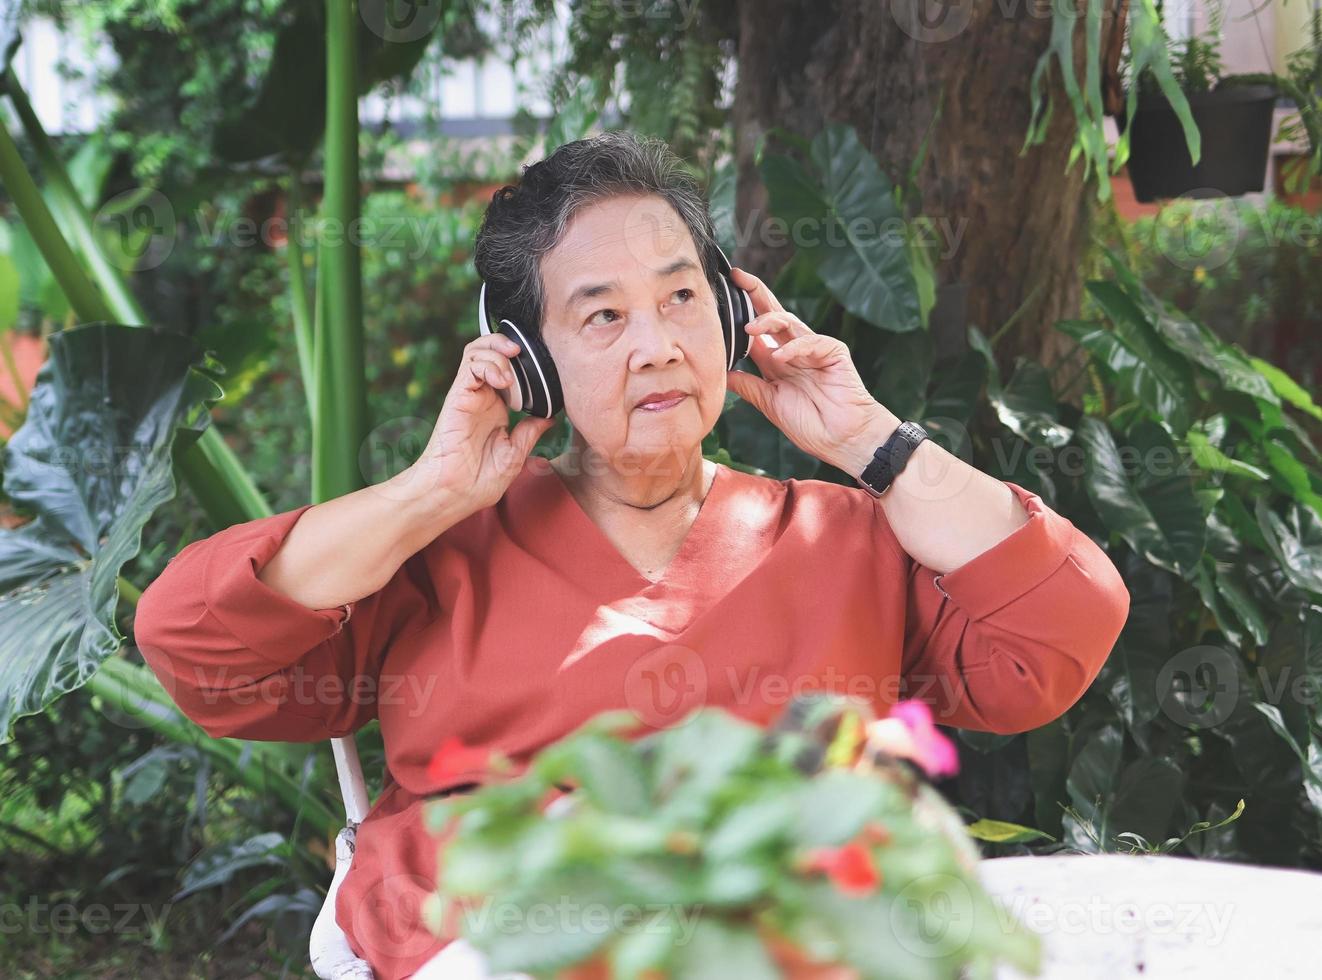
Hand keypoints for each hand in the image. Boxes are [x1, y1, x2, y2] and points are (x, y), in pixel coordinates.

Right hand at [398, 334, 555, 514]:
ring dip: (499, 351)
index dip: (522, 363)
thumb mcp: (515, 456)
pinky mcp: (458, 396)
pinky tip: (503, 380)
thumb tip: (549, 417)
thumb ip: (530, 433)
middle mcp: (481, 398)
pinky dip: (490, 363)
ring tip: (512, 372)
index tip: (542, 369)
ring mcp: (469, 395)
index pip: (505, 369)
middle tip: (527, 353)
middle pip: (489, 351)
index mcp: (495, 409)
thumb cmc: (479, 481)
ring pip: (478, 351)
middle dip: (508, 345)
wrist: (455, 493)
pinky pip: (470, 365)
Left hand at [724, 267, 898, 474]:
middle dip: (755, 293)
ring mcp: (814, 349)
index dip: (741, 314)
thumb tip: (721, 373)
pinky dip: (794, 348)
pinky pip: (811, 341)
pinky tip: (780, 357)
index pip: (757, 332)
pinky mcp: (833, 352)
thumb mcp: (770, 404)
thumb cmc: (811, 425)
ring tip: (749, 329)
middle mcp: (794, 351)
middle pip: (774, 315)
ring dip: (768, 320)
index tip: (722, 300)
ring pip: (790, 322)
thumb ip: (749, 386)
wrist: (842, 440)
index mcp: (778, 362)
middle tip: (737, 277)